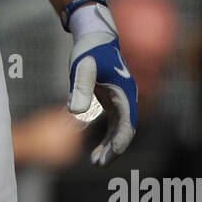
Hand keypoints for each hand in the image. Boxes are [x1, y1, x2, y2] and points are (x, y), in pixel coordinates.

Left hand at [67, 3, 137, 165]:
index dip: (120, 140)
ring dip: (109, 147)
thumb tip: (75, 113)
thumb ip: (80, 88)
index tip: (111, 155)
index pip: (127, 122)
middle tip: (99, 164)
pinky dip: (106, 138)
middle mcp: (126, 99)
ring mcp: (120, 101)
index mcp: (124, 92)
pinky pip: (112, 125)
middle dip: (114, 149)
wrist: (94, 36)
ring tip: (95, 161)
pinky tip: (94, 151)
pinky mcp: (111, 102)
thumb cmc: (89, 51)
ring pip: (119, 130)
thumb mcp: (82, 68)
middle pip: (125, 130)